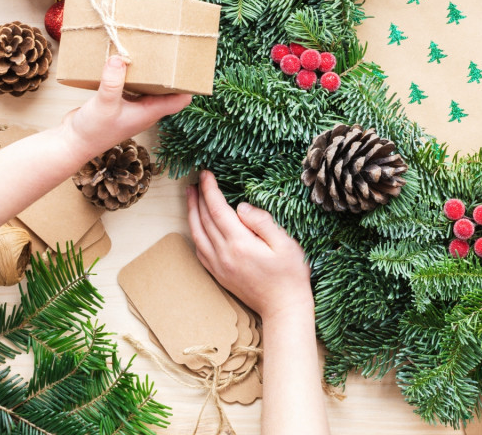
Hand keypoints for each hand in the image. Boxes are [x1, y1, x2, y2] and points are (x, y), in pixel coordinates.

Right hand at [60, 55, 191, 162]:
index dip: (188, 85)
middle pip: (167, 89)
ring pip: (149, 86)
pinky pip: (131, 85)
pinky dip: (131, 74)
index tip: (189, 66)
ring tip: (149, 52)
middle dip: (169, 73)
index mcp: (150, 112)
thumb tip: (120, 58)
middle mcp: (145, 109)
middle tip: (169, 51)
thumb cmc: (92, 131)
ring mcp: (132, 106)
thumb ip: (113, 82)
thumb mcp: (104, 104)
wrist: (71, 144)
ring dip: (150, 72)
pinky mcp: (118, 102)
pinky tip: (123, 62)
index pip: (180, 100)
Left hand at [187, 170, 313, 321]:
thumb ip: (262, 221)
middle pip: (203, 220)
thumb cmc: (290, 273)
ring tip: (191, 198)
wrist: (284, 308)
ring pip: (197, 235)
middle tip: (195, 181)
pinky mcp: (220, 275)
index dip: (210, 189)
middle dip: (198, 198)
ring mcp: (219, 267)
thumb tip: (242, 206)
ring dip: (192, 214)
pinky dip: (195, 234)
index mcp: (240, 243)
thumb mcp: (285, 243)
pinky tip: (198, 226)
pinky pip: (200, 251)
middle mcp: (224, 255)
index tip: (206, 173)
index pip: (218, 209)